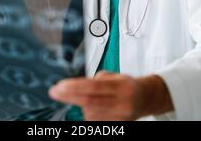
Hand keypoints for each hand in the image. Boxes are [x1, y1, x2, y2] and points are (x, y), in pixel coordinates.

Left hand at [48, 71, 173, 120]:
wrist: (145, 98)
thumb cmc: (126, 85)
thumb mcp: (113, 75)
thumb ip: (95, 81)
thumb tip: (73, 88)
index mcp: (121, 86)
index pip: (92, 87)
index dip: (73, 87)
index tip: (58, 86)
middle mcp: (122, 103)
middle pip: (89, 102)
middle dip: (69, 97)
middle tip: (54, 92)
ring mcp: (121, 116)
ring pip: (90, 114)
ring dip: (81, 106)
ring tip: (86, 99)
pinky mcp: (119, 125)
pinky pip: (95, 122)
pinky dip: (88, 115)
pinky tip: (91, 109)